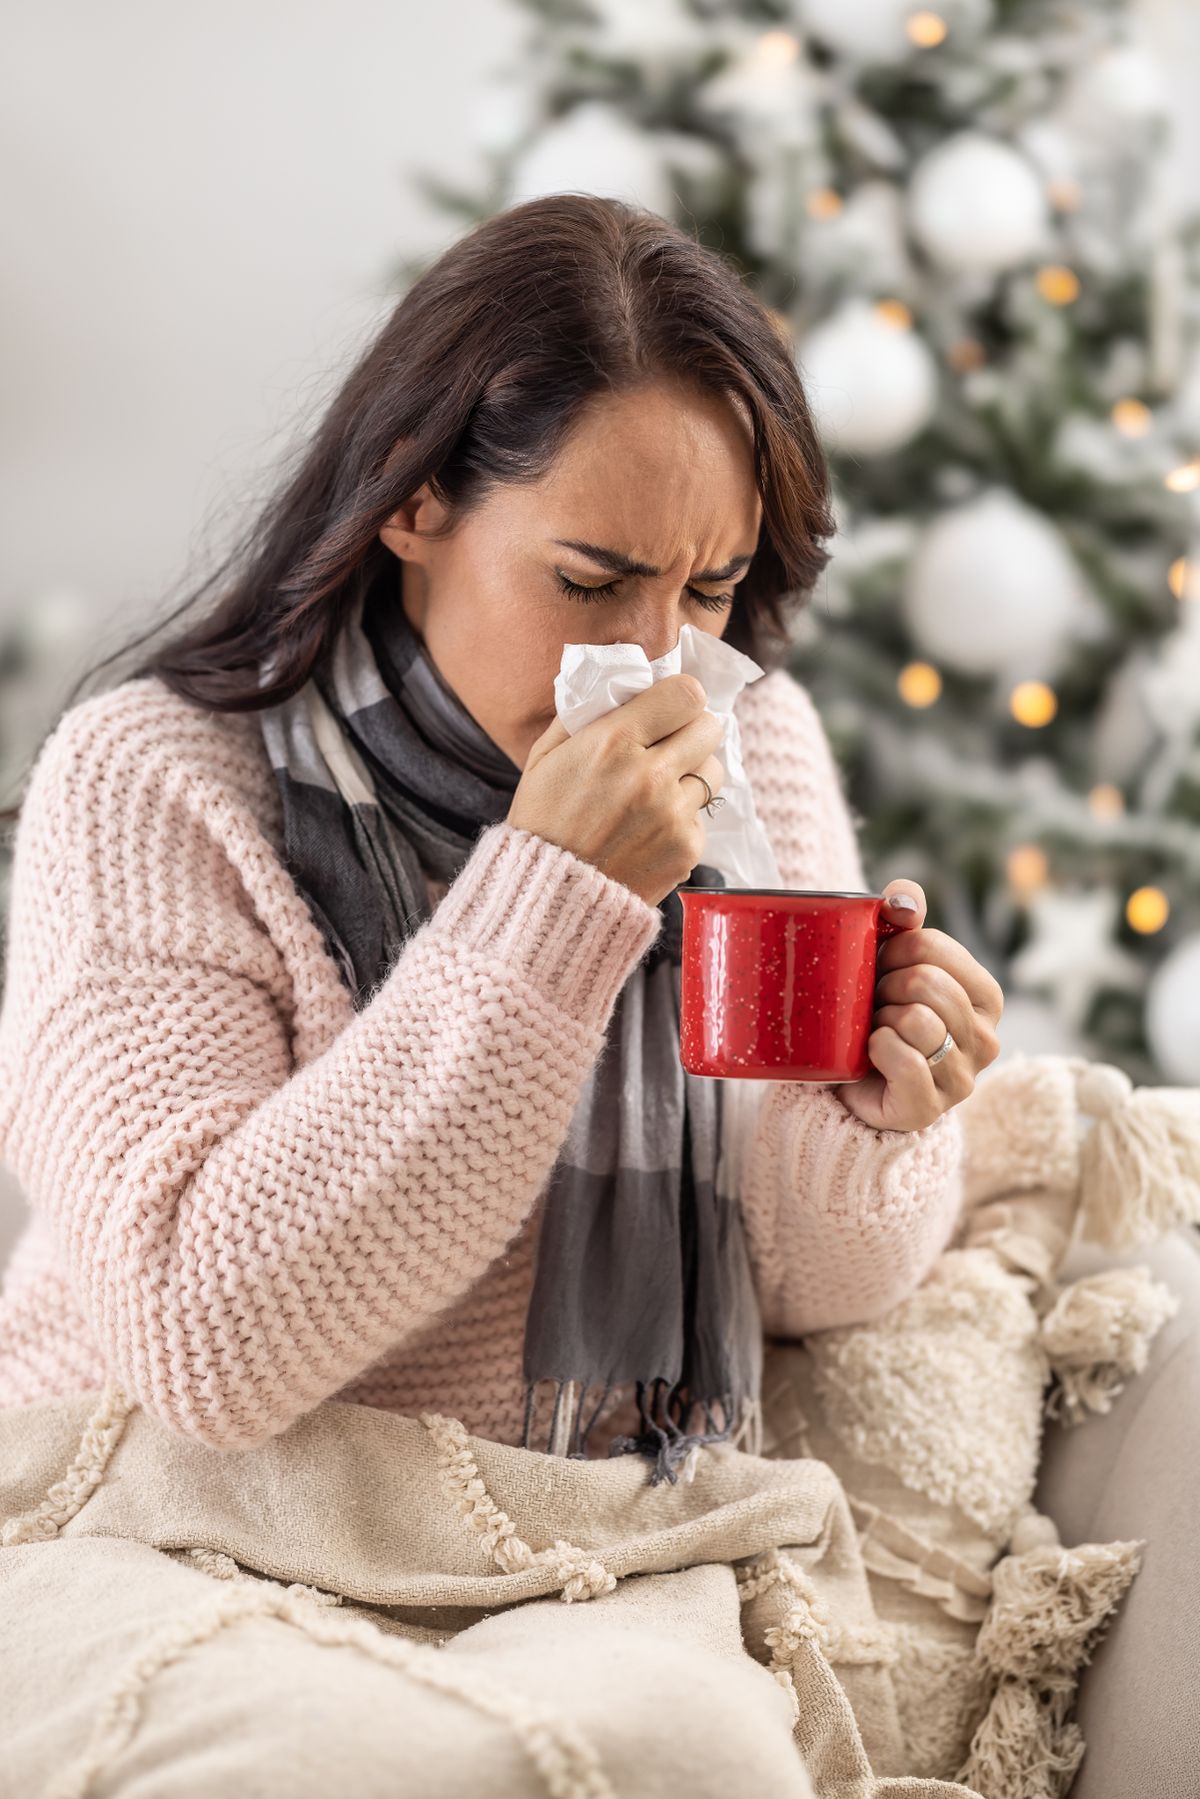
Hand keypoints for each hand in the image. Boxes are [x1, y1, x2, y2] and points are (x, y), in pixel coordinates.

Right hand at [506, 673, 725, 906]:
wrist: (548, 898)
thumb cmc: (541, 821)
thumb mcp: (545, 757)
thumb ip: (585, 715)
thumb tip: (623, 685)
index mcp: (614, 742)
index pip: (686, 694)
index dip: (680, 697)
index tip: (668, 708)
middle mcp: (650, 775)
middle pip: (709, 728)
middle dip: (691, 731)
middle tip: (669, 745)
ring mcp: (673, 815)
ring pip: (712, 772)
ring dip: (691, 774)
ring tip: (658, 790)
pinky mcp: (687, 849)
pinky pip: (701, 816)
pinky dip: (681, 818)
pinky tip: (649, 830)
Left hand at [833, 879, 1002, 1132]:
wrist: (849, 1080)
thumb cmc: (877, 1012)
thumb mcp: (890, 959)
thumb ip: (903, 916)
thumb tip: (903, 899)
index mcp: (985, 996)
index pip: (933, 947)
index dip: (892, 950)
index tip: (880, 968)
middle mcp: (986, 1038)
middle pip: (924, 983)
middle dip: (884, 988)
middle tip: (874, 1005)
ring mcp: (962, 1077)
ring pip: (916, 1021)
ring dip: (880, 1021)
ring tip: (876, 1030)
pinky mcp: (929, 1107)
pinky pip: (905, 1061)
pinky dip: (878, 1050)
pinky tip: (873, 1055)